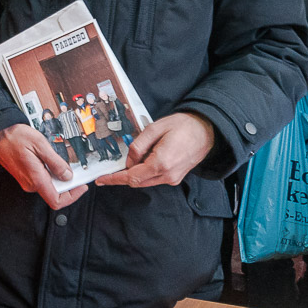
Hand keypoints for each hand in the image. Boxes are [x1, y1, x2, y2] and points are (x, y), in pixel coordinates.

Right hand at [0, 124, 85, 209]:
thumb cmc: (14, 137)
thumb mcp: (40, 145)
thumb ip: (56, 163)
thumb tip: (68, 176)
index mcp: (36, 178)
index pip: (57, 201)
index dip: (72, 196)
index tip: (81, 186)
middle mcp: (30, 184)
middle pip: (55, 194)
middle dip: (68, 184)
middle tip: (76, 171)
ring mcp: (27, 182)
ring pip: (49, 186)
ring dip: (59, 178)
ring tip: (62, 163)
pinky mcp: (25, 177)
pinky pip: (42, 181)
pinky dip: (51, 174)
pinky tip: (51, 162)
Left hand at [97, 112, 213, 188]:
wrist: (206, 131)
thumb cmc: (183, 126)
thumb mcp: (154, 128)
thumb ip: (138, 146)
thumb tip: (128, 161)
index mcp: (161, 163)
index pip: (131, 177)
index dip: (114, 179)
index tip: (101, 180)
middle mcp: (167, 175)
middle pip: (136, 182)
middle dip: (122, 176)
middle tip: (111, 169)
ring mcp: (173, 178)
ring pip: (145, 181)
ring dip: (135, 173)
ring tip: (136, 156)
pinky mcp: (175, 178)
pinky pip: (154, 179)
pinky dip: (145, 172)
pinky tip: (146, 158)